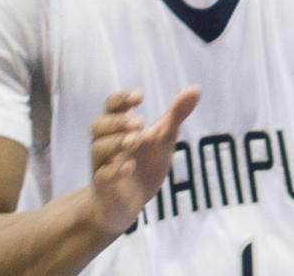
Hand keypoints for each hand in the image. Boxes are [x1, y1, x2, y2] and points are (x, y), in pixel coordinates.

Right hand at [88, 87, 200, 235]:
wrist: (129, 204)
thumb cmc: (144, 164)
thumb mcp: (164, 137)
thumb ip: (176, 114)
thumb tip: (196, 89)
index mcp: (120, 128)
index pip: (112, 105)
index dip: (122, 98)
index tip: (140, 97)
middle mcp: (107, 144)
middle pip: (98, 124)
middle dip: (117, 121)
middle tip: (140, 123)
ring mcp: (103, 165)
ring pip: (97, 148)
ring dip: (116, 141)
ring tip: (136, 140)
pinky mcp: (104, 187)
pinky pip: (101, 177)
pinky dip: (114, 170)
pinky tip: (129, 167)